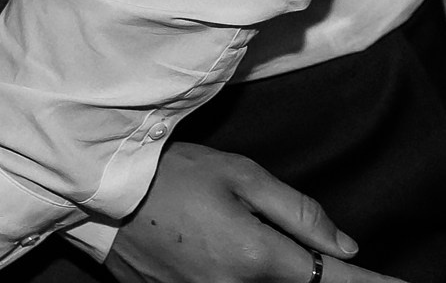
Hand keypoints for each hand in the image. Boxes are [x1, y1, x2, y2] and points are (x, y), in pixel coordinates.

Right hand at [108, 144, 400, 282]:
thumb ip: (298, 212)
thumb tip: (347, 246)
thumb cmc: (170, 174)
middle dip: (325, 279)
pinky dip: (247, 281)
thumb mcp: (239, 174)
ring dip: (286, 277)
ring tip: (249, 239)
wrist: (98, 193)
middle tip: (312, 251)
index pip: (338, 282)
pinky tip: (228, 255)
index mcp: (261, 258)